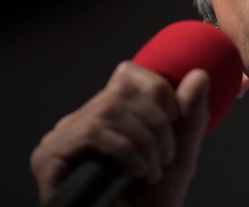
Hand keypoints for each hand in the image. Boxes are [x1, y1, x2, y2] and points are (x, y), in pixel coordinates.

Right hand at [30, 60, 209, 206]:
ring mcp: (61, 139)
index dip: (157, 89)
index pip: (127, 74)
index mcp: (106, 118)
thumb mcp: (177, 158)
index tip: (175, 120)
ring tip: (151, 171)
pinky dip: (125, 151)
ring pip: (109, 109)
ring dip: (144, 141)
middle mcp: (80, 123)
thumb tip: (199, 75)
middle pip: (121, 90)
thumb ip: (190, 118)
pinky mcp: (49, 157)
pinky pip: (92, 132)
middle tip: (165, 158)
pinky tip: (134, 174)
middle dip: (157, 123)